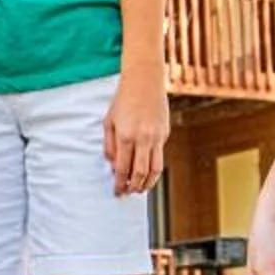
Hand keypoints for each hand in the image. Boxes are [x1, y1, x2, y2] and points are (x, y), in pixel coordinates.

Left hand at [102, 64, 168, 197]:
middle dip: (133, 187)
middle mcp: (143, 139)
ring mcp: (156, 137)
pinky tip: (147, 171)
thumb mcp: (109, 121)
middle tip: (128, 193)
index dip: (119, 184)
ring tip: (141, 189)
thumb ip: (109, 146)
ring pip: (155, 170)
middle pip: (140, 174)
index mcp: (125, 137)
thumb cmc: (123, 99)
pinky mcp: (165, 134)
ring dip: (148, 183)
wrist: (144, 81)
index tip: (117, 191)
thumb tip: (113, 166)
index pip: (122, 169)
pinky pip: (160, 156)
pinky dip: (154, 168)